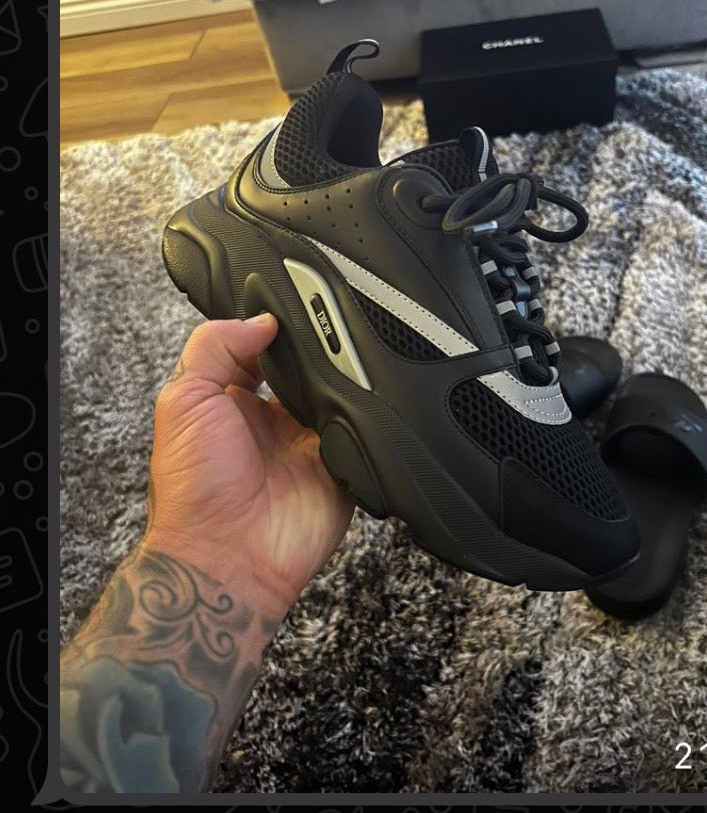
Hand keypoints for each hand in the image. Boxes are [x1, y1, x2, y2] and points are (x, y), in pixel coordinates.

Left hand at [144, 317, 354, 621]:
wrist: (226, 557)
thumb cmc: (194, 489)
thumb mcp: (183, 400)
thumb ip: (214, 347)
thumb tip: (262, 319)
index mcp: (236, 400)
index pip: (265, 349)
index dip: (278, 327)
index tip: (297, 303)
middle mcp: (275, 420)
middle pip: (309, 368)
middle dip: (321, 352)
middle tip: (332, 333)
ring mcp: (310, 444)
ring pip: (342, 394)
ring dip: (346, 382)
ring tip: (348, 366)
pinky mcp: (342, 467)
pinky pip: (366, 432)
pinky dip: (368, 418)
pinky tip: (365, 402)